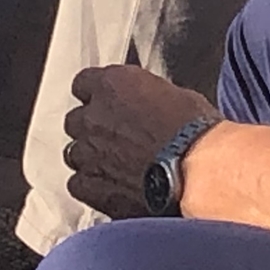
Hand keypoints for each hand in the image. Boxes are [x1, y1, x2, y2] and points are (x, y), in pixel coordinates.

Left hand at [62, 65, 216, 219]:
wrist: (193, 175)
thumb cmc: (195, 134)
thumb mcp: (178, 98)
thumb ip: (149, 98)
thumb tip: (150, 106)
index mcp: (114, 84)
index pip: (84, 82)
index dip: (97, 94)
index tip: (109, 101)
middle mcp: (93, 116)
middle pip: (76, 119)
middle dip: (93, 127)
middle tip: (118, 136)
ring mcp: (87, 152)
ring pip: (74, 152)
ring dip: (91, 156)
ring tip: (118, 165)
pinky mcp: (89, 186)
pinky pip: (78, 183)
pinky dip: (91, 185)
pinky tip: (113, 186)